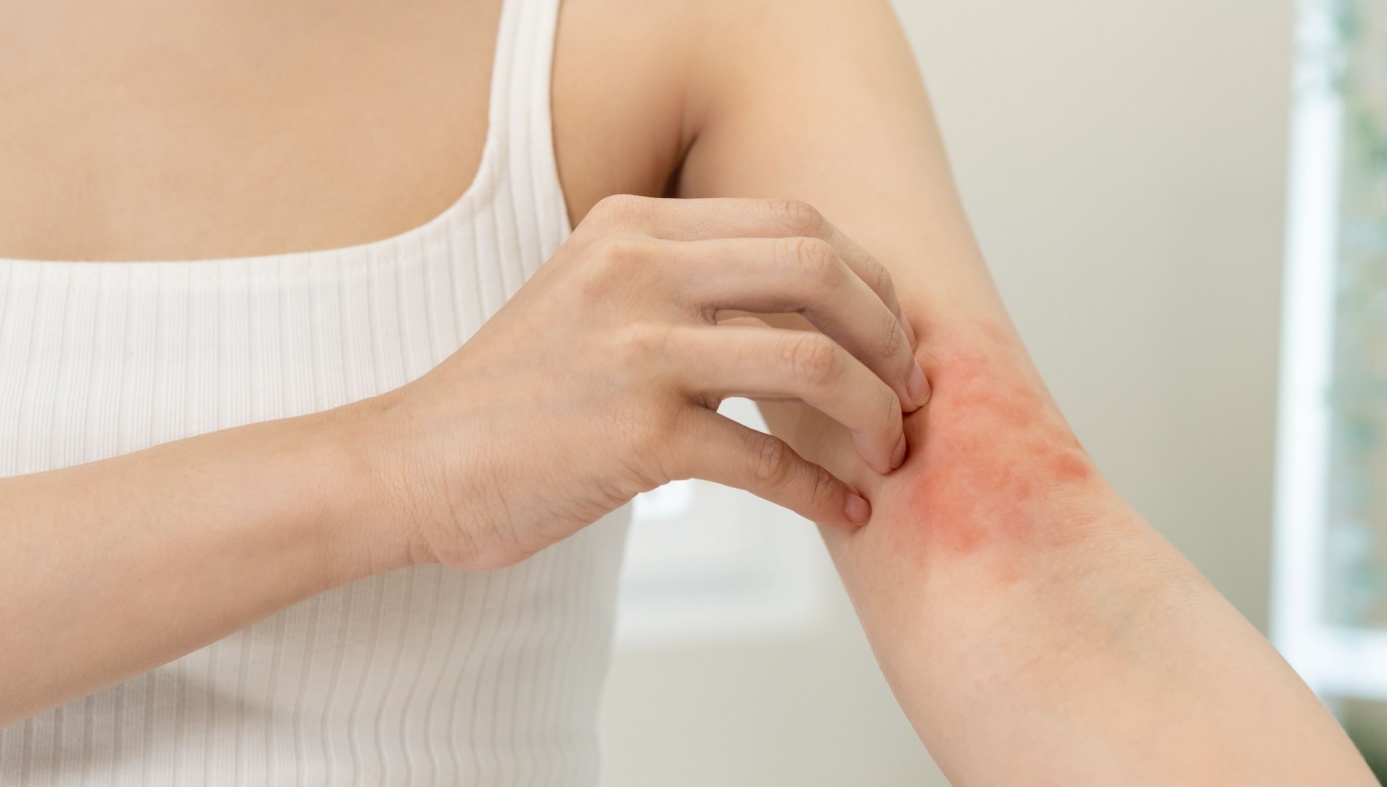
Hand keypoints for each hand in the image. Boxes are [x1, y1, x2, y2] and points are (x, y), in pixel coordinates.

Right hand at [348, 195, 931, 569]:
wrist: (417, 463)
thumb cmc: (518, 394)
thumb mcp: (595, 296)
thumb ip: (687, 284)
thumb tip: (809, 317)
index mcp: (636, 225)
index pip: (795, 222)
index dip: (867, 278)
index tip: (890, 333)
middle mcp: (637, 269)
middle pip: (819, 269)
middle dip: (888, 334)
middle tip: (911, 391)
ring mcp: (635, 350)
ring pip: (808, 360)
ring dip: (872, 413)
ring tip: (889, 453)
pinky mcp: (634, 437)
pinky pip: (765, 459)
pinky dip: (821, 491)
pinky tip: (844, 510)